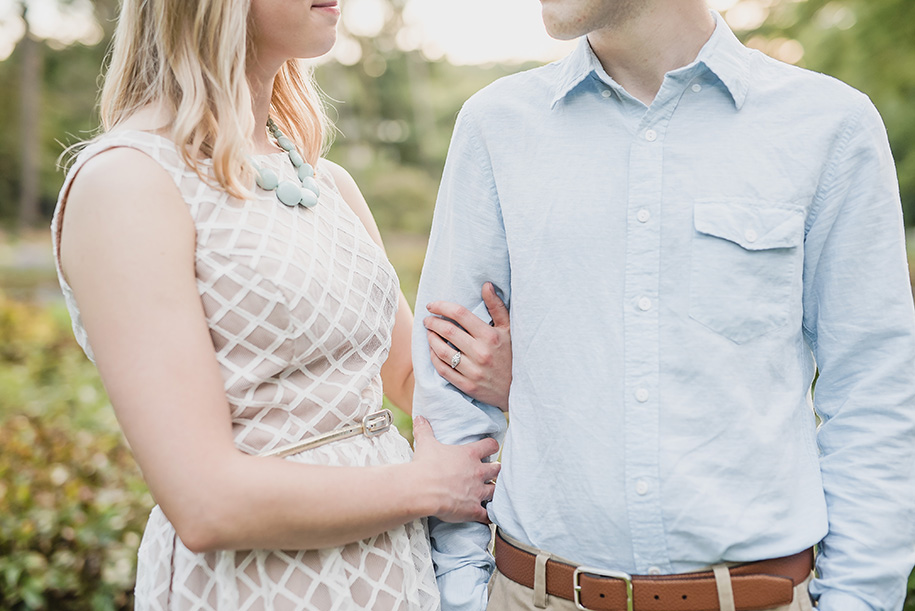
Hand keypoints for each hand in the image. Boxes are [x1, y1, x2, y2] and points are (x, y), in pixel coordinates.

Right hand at [411, 416, 500, 523]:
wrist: (422, 489)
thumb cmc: (425, 465)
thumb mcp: (425, 443)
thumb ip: (424, 429)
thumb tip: (419, 417)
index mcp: (470, 455)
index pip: (491, 446)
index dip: (492, 446)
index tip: (490, 448)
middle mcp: (478, 472)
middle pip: (497, 469)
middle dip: (495, 470)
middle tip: (490, 472)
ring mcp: (477, 492)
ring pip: (495, 491)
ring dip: (492, 492)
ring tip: (489, 493)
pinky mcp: (473, 510)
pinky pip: (488, 515)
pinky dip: (488, 516)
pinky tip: (486, 516)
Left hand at [424, 282, 511, 410]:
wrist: (518, 389)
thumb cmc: (513, 354)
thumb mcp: (508, 329)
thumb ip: (496, 306)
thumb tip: (486, 285)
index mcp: (490, 336)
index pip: (460, 314)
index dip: (442, 307)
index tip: (432, 305)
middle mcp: (481, 353)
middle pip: (448, 332)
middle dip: (433, 322)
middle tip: (427, 319)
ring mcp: (473, 371)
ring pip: (442, 351)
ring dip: (431, 339)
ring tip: (429, 333)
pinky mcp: (468, 386)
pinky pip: (443, 370)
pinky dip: (434, 358)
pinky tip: (433, 351)